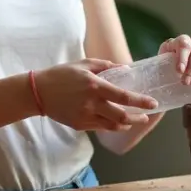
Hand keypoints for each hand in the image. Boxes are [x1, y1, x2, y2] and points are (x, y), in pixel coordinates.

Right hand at [33, 59, 158, 131]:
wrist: (38, 92)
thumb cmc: (62, 74)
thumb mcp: (84, 64)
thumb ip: (106, 66)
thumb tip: (126, 69)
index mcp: (95, 86)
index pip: (123, 96)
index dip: (140, 101)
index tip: (153, 103)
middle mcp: (92, 103)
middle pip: (121, 116)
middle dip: (137, 117)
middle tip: (146, 115)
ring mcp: (85, 116)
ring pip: (112, 126)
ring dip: (126, 124)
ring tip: (134, 120)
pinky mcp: (79, 125)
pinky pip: (100, 127)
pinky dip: (111, 126)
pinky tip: (116, 122)